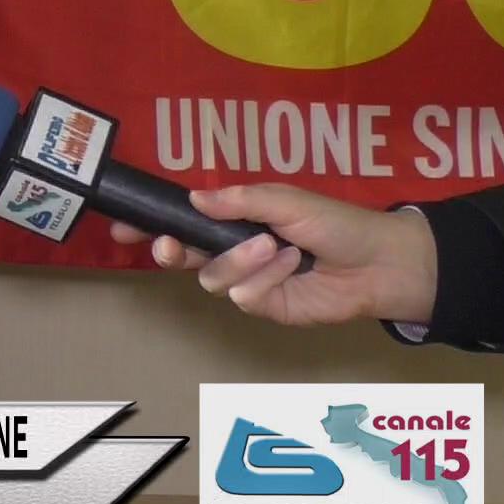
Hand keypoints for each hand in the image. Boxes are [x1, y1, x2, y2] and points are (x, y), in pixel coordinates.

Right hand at [109, 183, 437, 326]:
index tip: (124, 227)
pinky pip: (243, 297)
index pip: (185, 222)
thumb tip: (194, 197)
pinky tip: (293, 269)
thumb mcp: (286, 199)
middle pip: (184, 257)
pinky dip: (266, 280)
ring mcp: (248, 280)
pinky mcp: (264, 307)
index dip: (153, 226)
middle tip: (171, 247)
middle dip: (173, 251)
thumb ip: (239, 200)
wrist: (379, 263)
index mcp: (236, 221)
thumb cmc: (336, 223)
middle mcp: (235, 251)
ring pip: (213, 278)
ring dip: (242, 260)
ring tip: (277, 248)